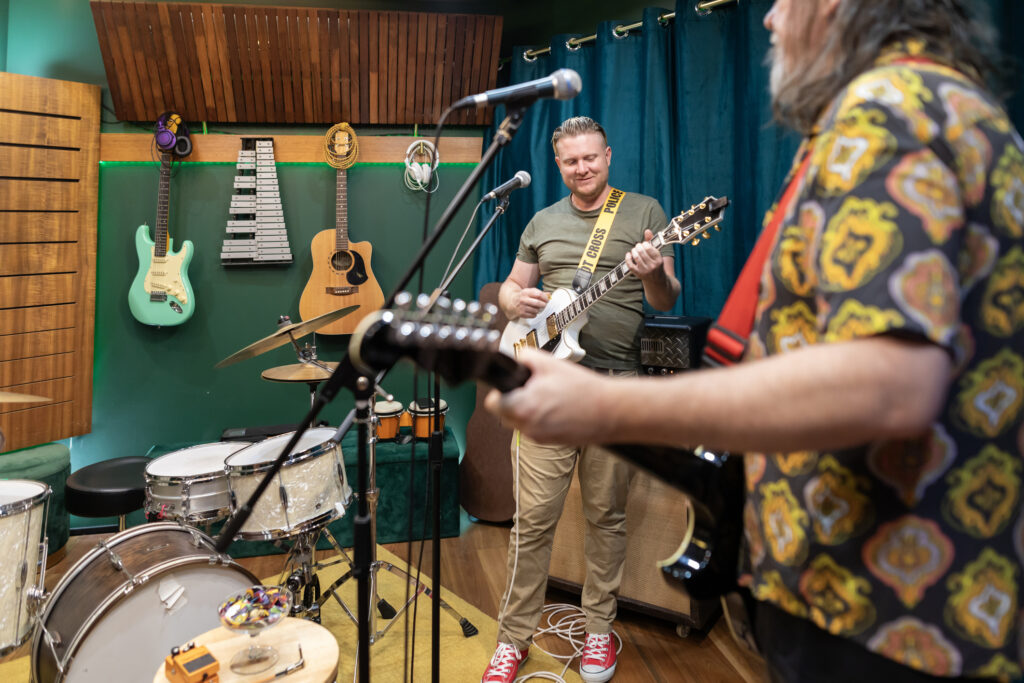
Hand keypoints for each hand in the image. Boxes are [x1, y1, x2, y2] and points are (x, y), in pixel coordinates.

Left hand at [484, 348, 616, 443]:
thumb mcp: (550, 363)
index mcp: (523, 406)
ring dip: (526, 411)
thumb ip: (525, 358)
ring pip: (519, 423)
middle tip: (532, 389)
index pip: (492, 403)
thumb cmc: (583, 389)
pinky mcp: (549, 443)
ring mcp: (538, 437)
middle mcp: (527, 426)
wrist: (609, 411)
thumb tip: (514, 360)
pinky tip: (557, 409)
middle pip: (504, 414)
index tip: (512, 385)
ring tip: (548, 398)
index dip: (500, 391)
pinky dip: (540, 420)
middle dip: (513, 401)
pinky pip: (534, 429)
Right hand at [511, 287, 549, 319]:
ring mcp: (522, 307)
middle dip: (543, 305)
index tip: (547, 300)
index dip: (545, 298)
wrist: (512, 302)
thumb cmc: (524, 297)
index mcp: (526, 292)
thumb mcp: (530, 292)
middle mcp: (523, 299)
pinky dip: (534, 314)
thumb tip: (549, 295)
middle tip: (544, 305)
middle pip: (538, 303)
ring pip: (536, 310)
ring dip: (538, 310)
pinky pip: (533, 315)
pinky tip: (532, 311)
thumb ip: (540, 293)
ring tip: (536, 308)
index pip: (538, 294)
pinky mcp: (521, 313)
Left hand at [625, 229, 663, 279]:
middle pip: (642, 252)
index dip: (645, 244)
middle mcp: (652, 266)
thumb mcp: (656, 253)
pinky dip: (627, 258)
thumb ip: (652, 241)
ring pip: (636, 257)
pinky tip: (628, 254)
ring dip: (633, 251)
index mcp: (659, 260)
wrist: (656, 280)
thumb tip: (647, 230)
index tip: (644, 244)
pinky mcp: (638, 274)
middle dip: (638, 246)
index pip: (650, 248)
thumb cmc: (656, 263)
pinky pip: (630, 265)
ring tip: (634, 250)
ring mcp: (645, 271)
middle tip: (638, 246)